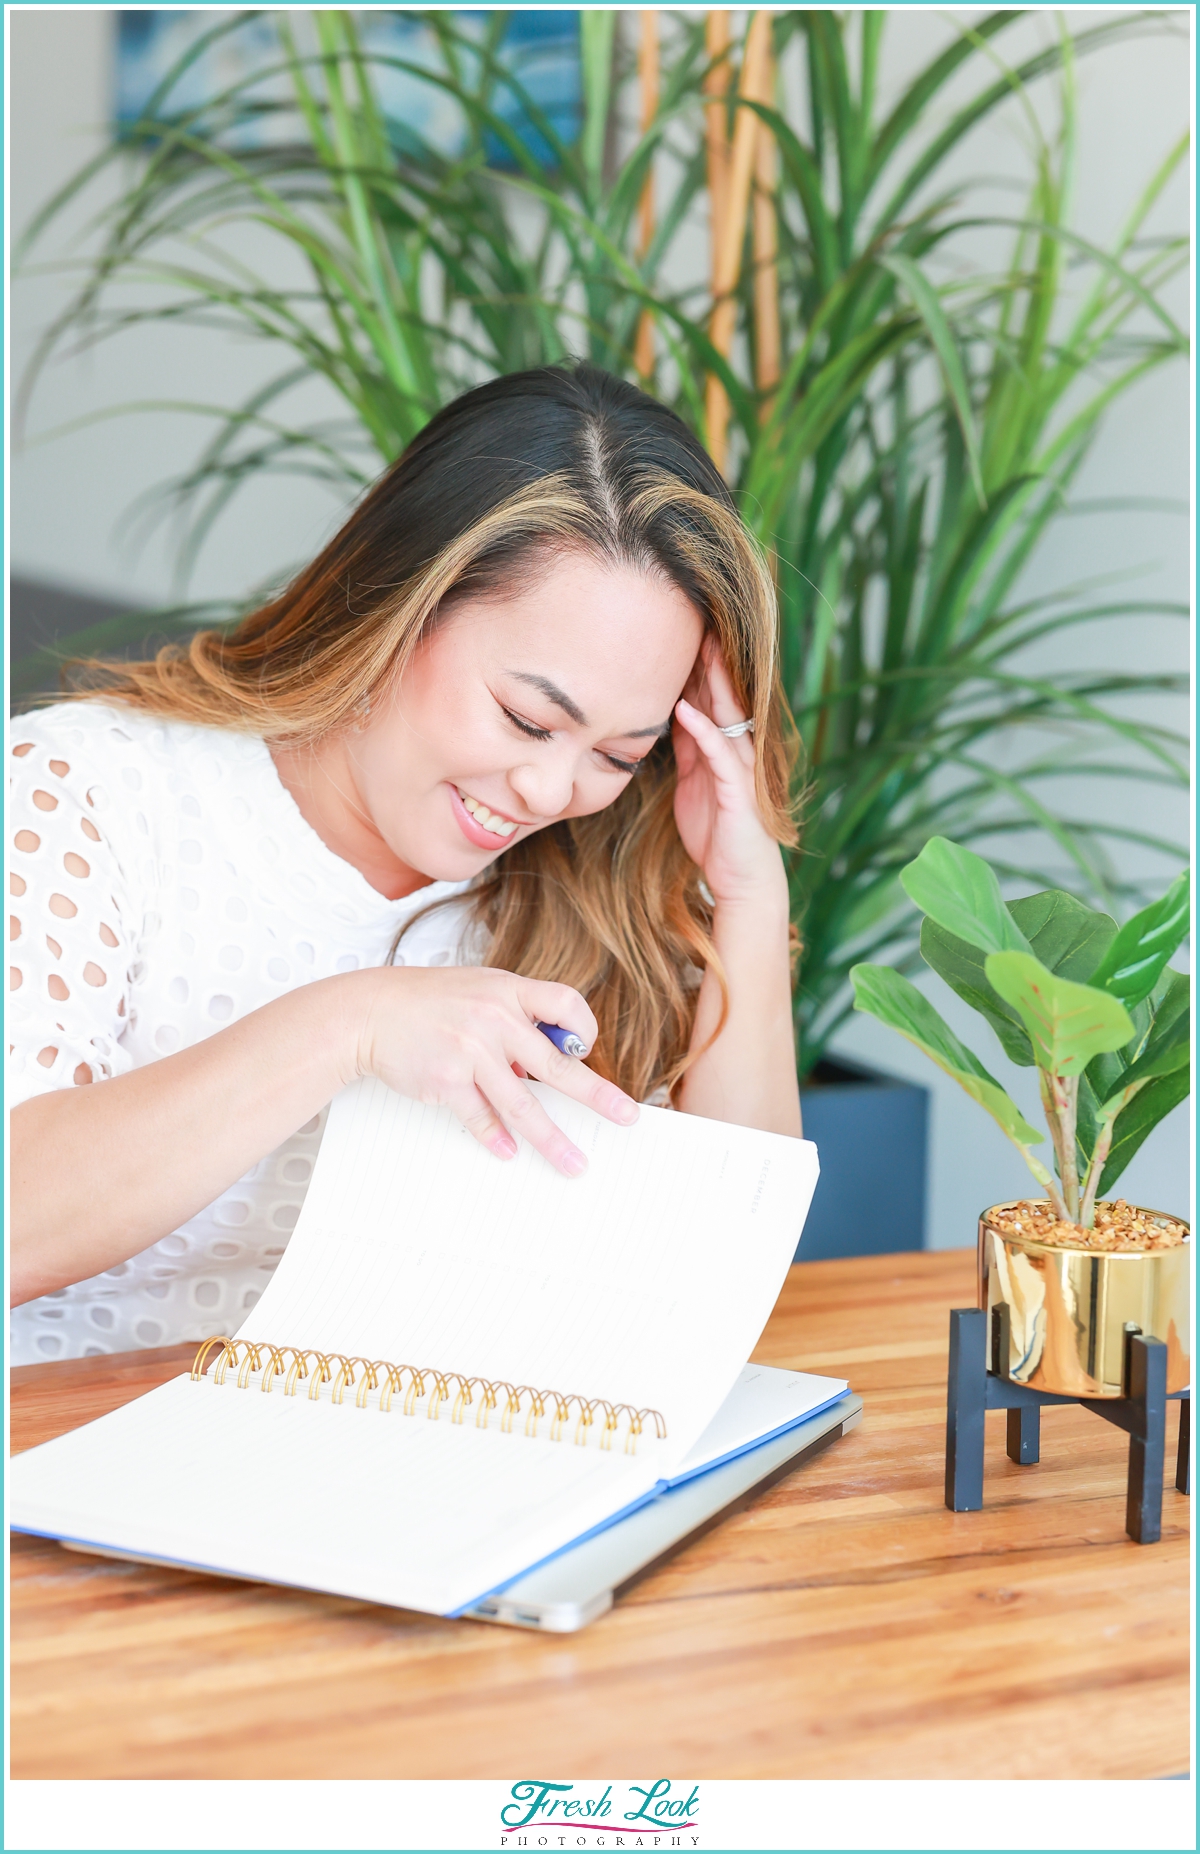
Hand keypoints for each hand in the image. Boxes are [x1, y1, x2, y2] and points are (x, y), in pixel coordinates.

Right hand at [343, 966, 637, 1176]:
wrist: (370, 1011)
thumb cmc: (427, 1002)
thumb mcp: (478, 989)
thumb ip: (514, 1016)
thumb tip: (543, 1062)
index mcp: (508, 990)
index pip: (566, 1004)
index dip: (584, 1028)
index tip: (587, 1049)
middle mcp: (494, 1018)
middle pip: (558, 1064)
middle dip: (596, 1096)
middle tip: (626, 1116)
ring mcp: (471, 1050)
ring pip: (523, 1104)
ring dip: (551, 1140)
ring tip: (574, 1163)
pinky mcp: (447, 1079)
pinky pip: (481, 1117)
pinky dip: (497, 1137)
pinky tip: (509, 1152)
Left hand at [672, 637, 786, 907]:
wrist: (741, 880)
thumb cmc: (717, 835)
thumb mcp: (693, 784)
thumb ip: (688, 751)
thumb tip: (674, 717)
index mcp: (725, 750)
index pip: (714, 699)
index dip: (702, 666)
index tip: (686, 631)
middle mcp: (739, 753)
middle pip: (726, 697)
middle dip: (712, 660)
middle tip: (698, 619)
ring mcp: (742, 771)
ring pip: (729, 716)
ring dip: (713, 684)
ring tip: (699, 649)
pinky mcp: (738, 792)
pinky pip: (720, 754)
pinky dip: (703, 730)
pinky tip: (685, 710)